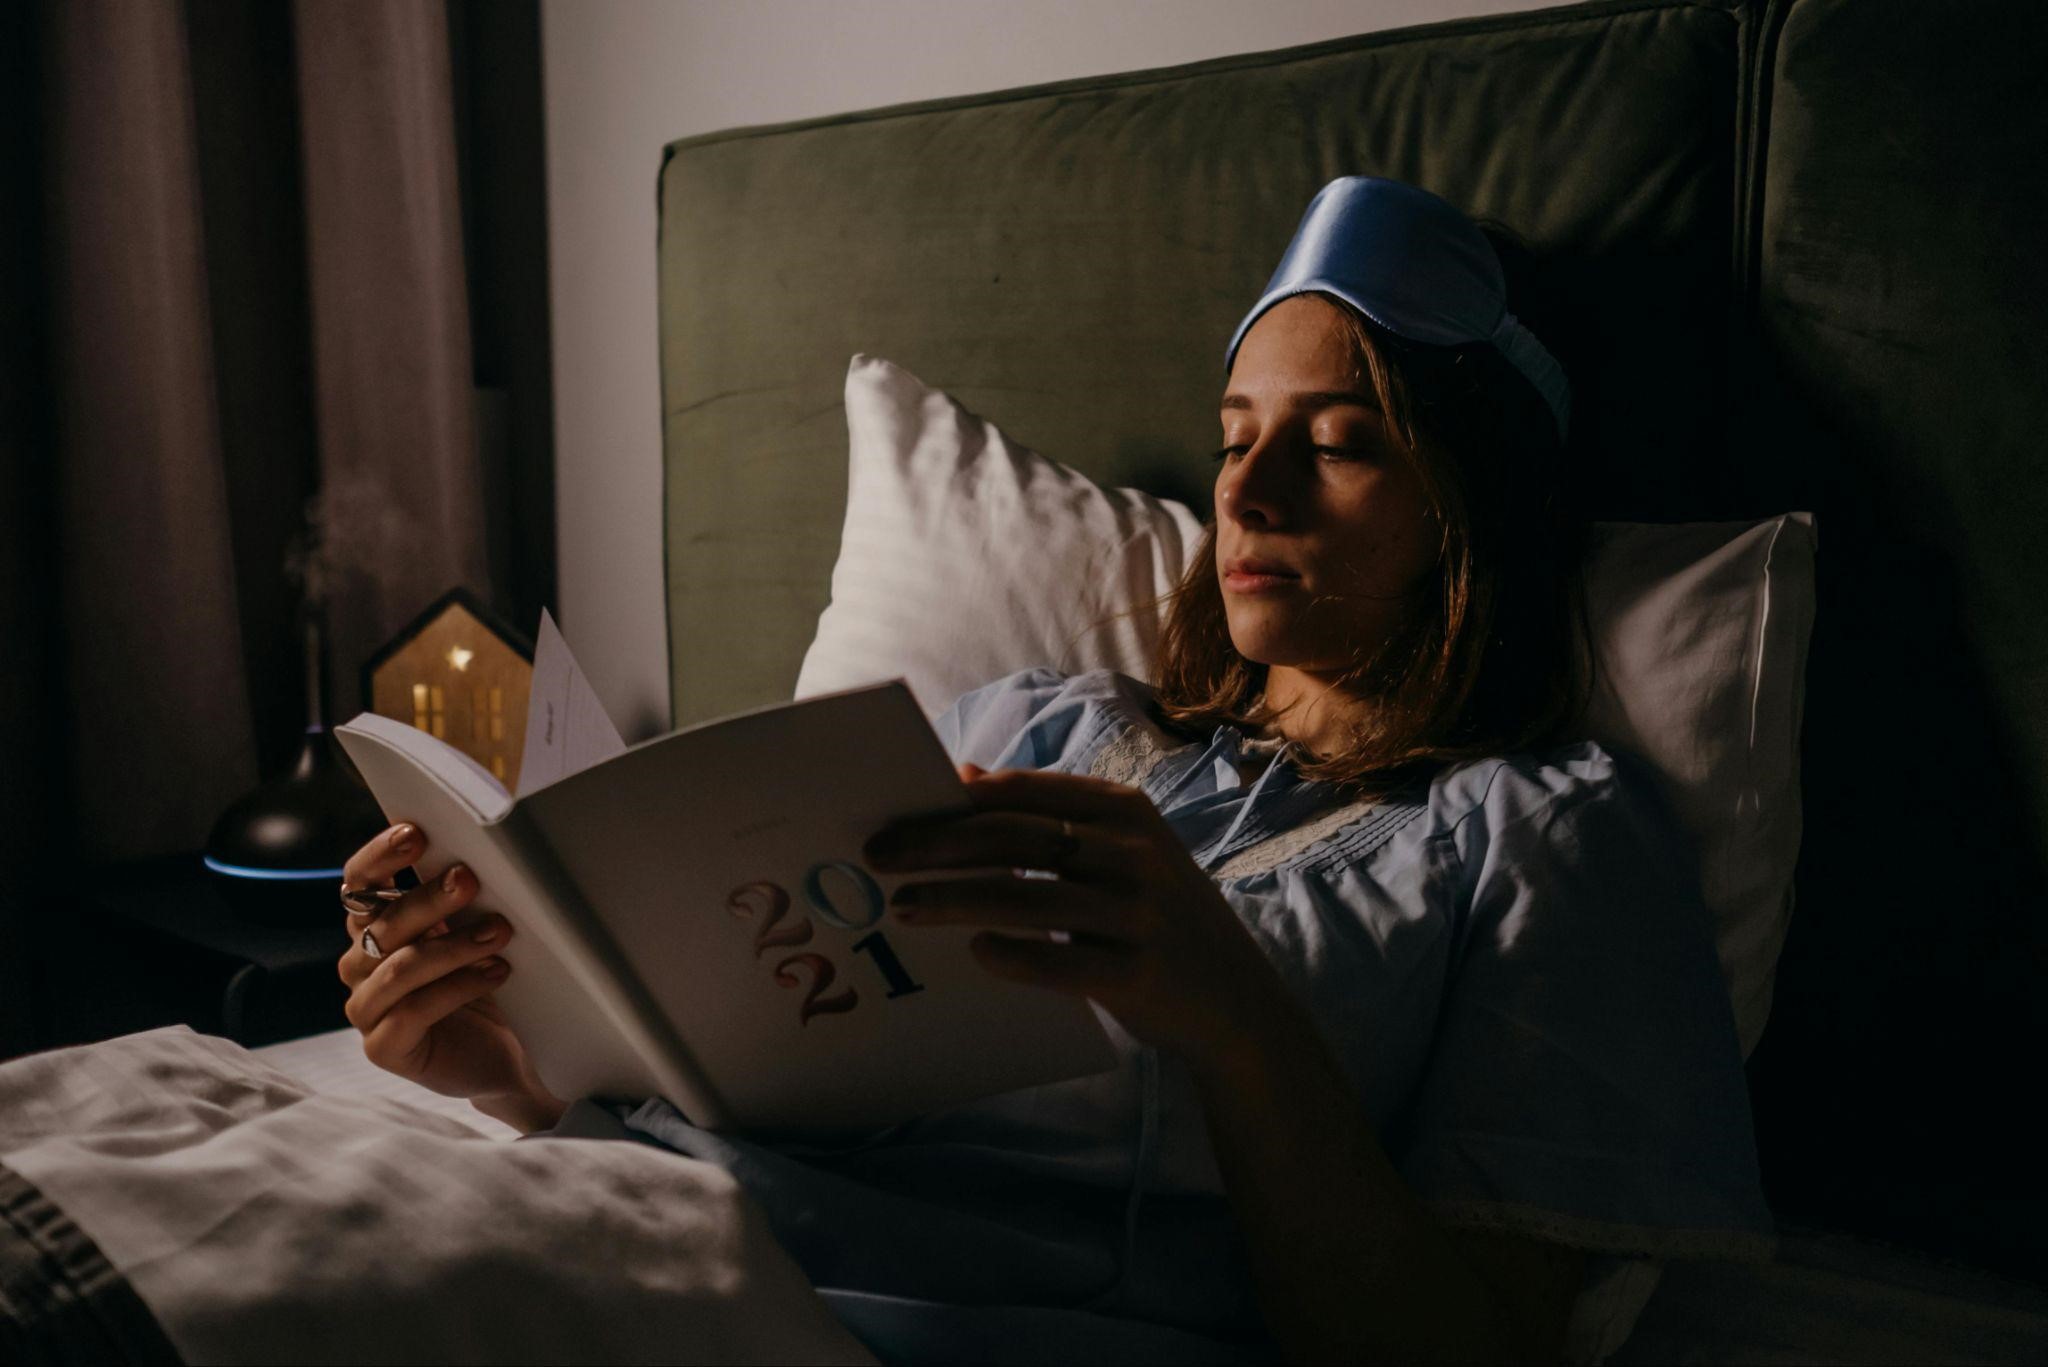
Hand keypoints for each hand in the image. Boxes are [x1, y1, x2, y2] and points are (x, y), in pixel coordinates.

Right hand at [337, 824, 563, 1131]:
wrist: (504, 1057)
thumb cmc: (485, 985)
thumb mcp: (471, 932)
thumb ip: (459, 898)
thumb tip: (473, 851)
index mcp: (375, 927)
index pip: (359, 882)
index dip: (380, 856)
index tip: (416, 833)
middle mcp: (361, 965)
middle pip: (382, 923)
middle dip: (429, 898)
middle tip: (470, 880)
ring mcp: (367, 1009)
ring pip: (400, 967)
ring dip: (454, 946)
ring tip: (501, 932)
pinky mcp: (384, 1048)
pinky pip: (412, 1012)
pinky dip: (458, 987)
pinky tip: (496, 972)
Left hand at [862, 764, 1300, 1065]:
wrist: (1235, 1003)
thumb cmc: (1156, 919)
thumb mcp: (1120, 852)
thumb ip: (1049, 814)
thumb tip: (965, 774)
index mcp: (1127, 811)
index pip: (1024, 794)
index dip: (955, 802)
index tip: (894, 816)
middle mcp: (1136, 854)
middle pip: (1016, 838)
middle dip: (938, 845)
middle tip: (878, 857)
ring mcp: (1139, 914)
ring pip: (1027, 897)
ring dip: (954, 899)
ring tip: (902, 907)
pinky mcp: (1137, 975)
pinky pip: (1058, 961)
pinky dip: (1009, 954)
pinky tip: (973, 952)